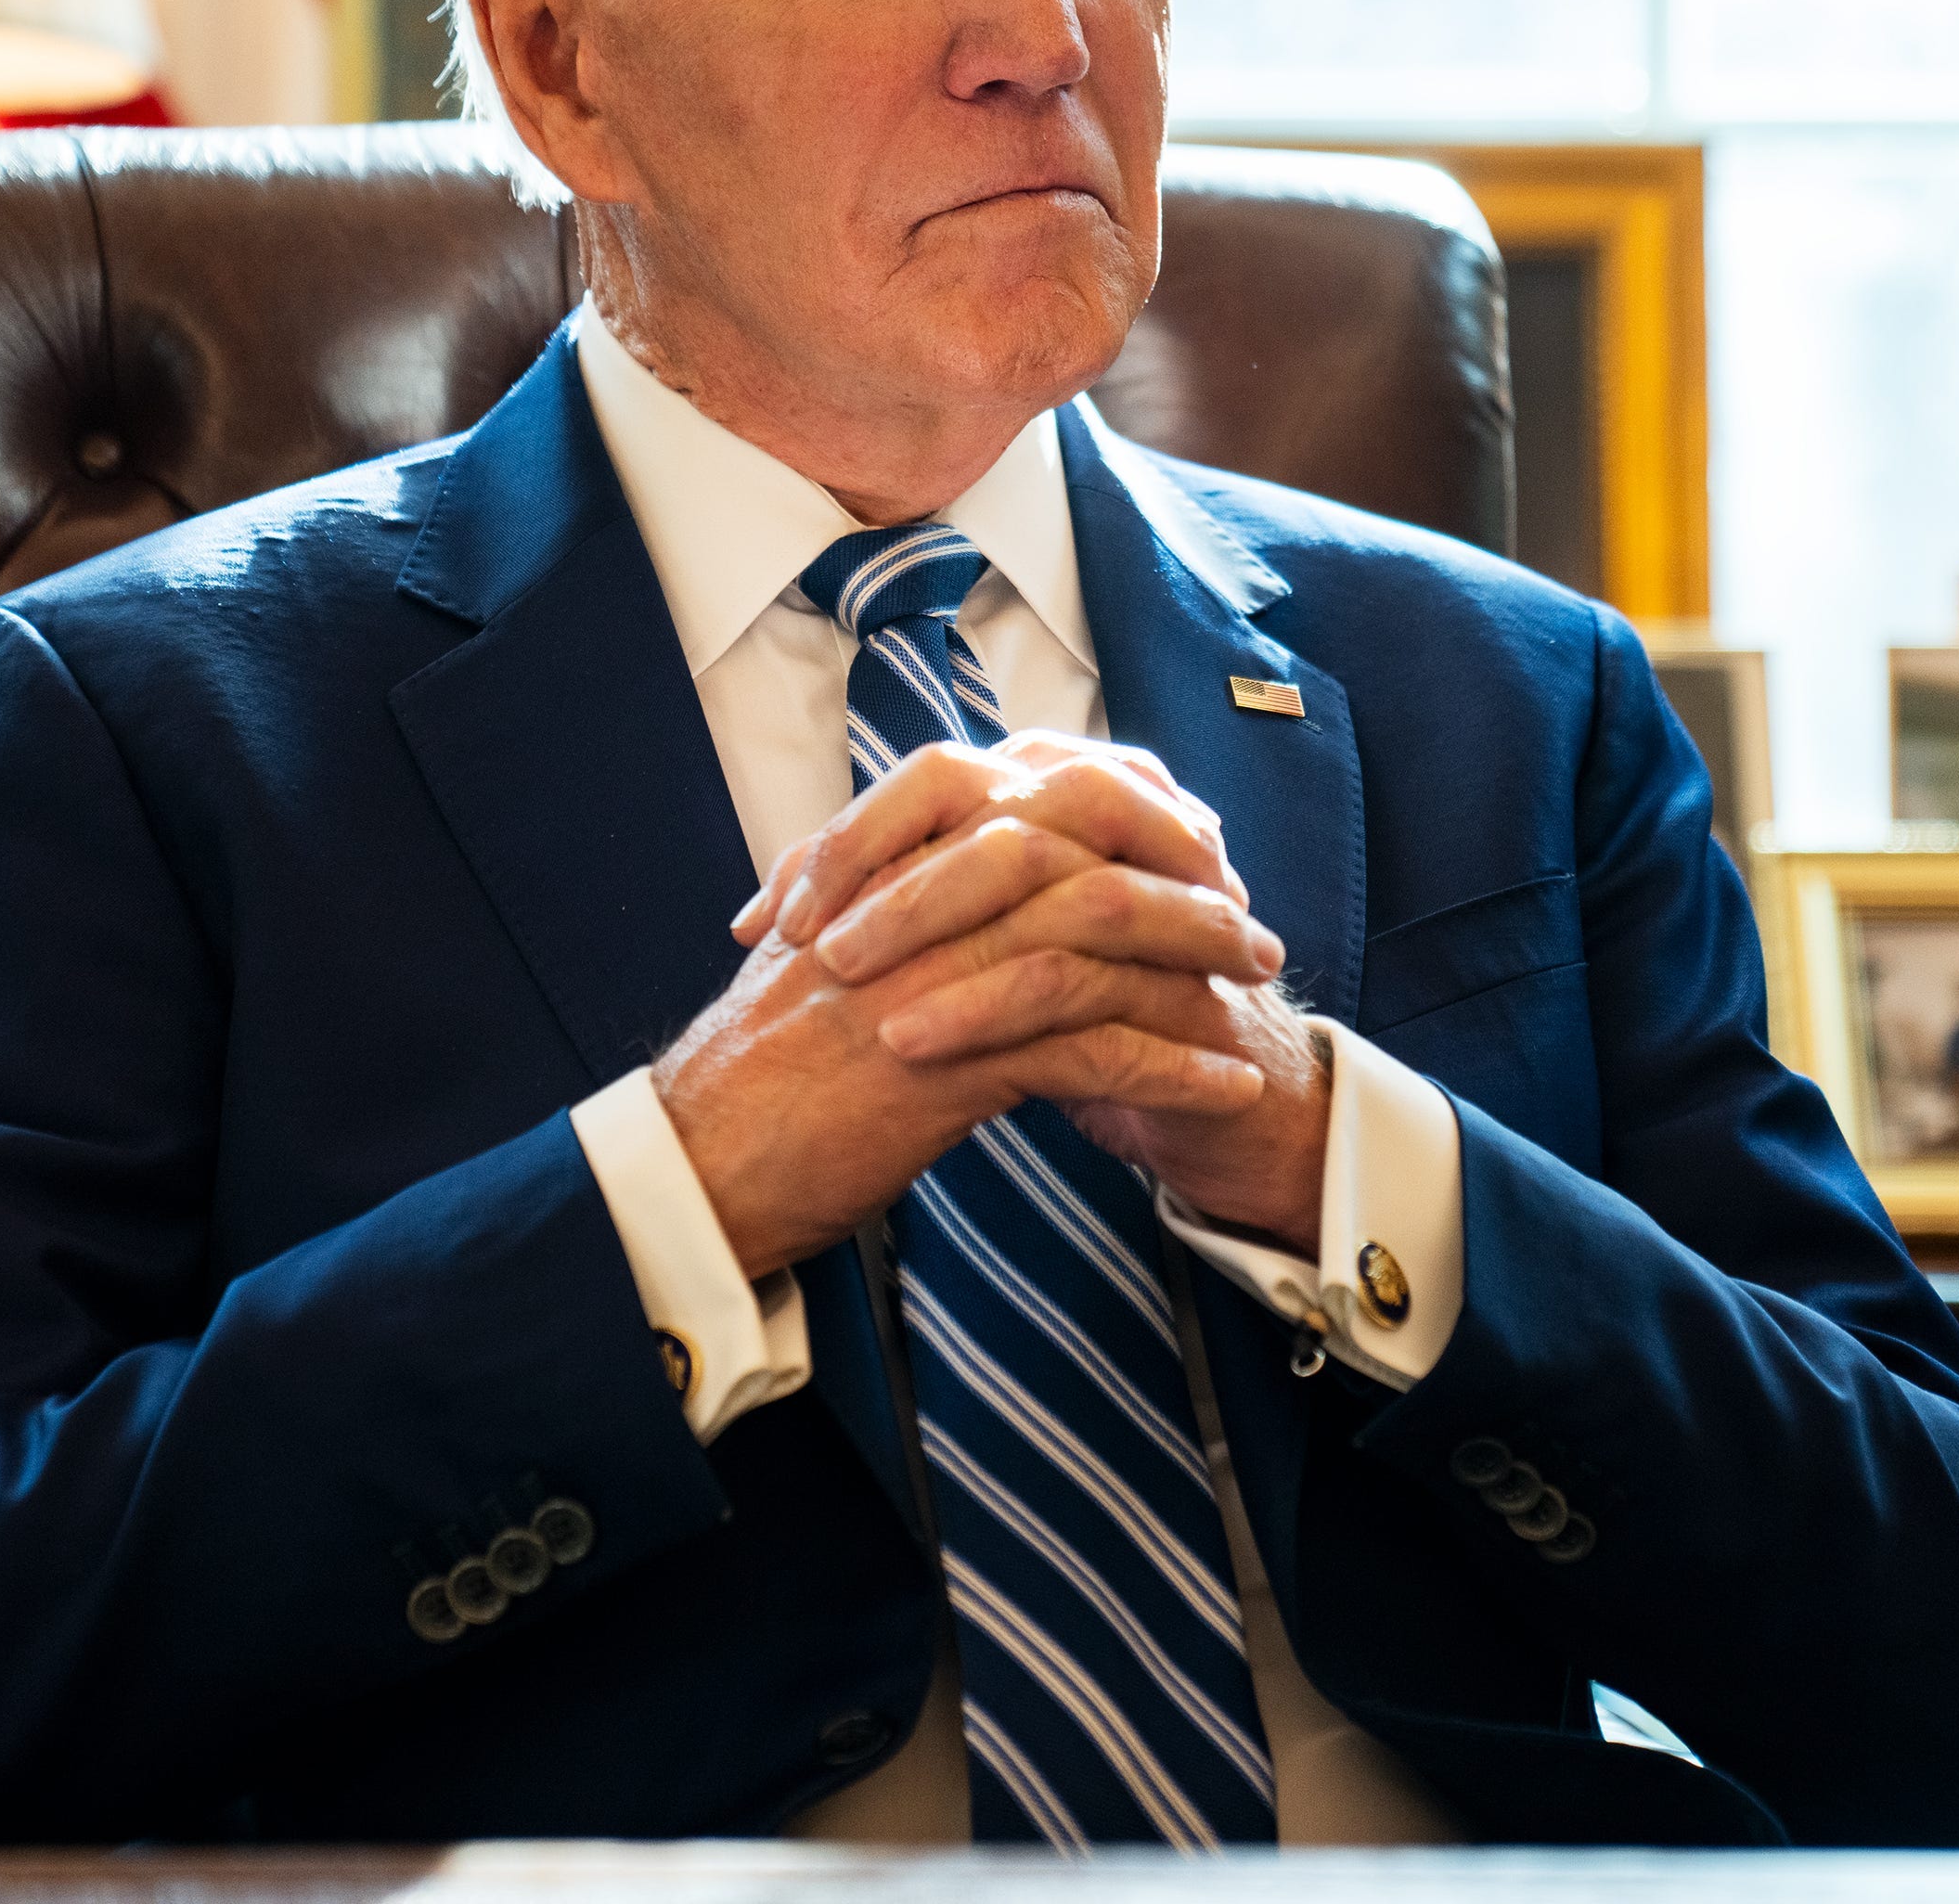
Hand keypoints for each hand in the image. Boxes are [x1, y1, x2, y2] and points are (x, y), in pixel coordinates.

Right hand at [660, 742, 1280, 1278]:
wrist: (700, 1162)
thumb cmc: (764, 1077)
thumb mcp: (835, 962)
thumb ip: (903, 913)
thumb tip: (980, 900)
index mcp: (894, 864)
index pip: (1039, 796)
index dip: (1130, 814)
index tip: (1191, 851)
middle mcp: (921, 896)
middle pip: (1088, 847)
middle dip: (1185, 876)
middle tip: (1250, 917)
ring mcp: (937, 971)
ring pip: (1105, 936)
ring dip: (1197, 961)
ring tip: (1259, 992)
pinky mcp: (951, 1060)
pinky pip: (1094, 1052)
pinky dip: (1173, 1068)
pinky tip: (1227, 1086)